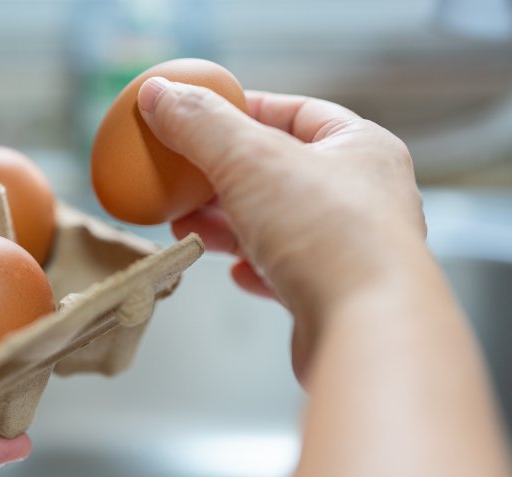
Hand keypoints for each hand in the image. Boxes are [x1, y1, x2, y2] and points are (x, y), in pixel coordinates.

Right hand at [137, 78, 425, 380]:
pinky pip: (285, 272)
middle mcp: (363, 196)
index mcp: (359, 147)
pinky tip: (234, 271)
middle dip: (222, 175)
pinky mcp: (334, 296)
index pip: (295, 111)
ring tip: (186, 224)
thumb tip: (159, 95)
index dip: (243, 109)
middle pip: (279, 171)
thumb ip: (200, 125)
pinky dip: (253, 266)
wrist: (367, 331)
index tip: (199, 116)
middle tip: (181, 176)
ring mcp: (350, 248)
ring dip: (228, 224)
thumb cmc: (331, 236)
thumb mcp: (250, 160)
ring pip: (277, 223)